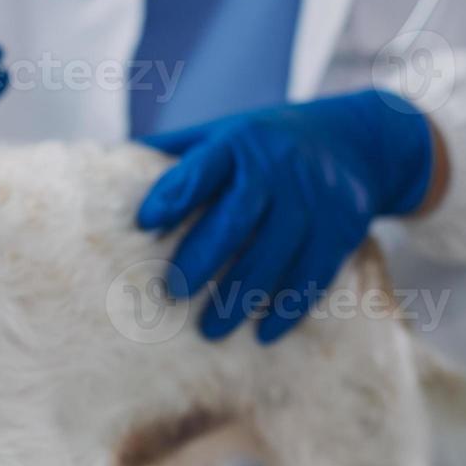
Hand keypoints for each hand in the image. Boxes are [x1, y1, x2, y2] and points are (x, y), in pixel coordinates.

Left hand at [137, 89, 434, 343]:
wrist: (357, 139)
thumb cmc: (265, 144)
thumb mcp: (225, 133)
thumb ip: (178, 153)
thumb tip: (108, 168)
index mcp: (239, 143)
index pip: (202, 168)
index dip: (174, 195)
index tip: (145, 224)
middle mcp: (277, 168)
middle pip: (237, 217)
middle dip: (202, 258)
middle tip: (171, 293)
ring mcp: (314, 198)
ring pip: (275, 253)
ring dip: (242, 296)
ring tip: (210, 330)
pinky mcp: (342, 227)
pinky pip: (314, 272)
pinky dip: (289, 306)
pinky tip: (264, 333)